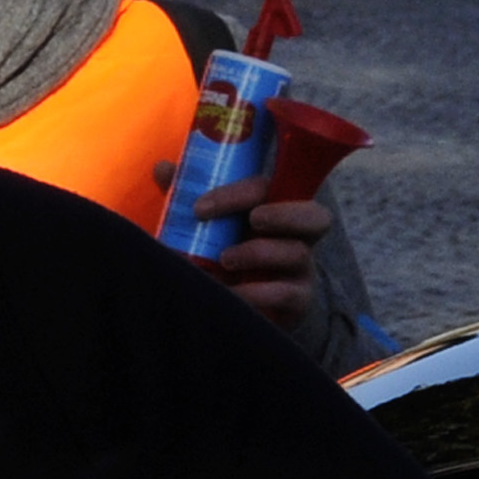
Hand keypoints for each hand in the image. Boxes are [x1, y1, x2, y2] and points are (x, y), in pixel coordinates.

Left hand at [193, 178, 333, 338]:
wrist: (239, 309)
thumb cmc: (225, 259)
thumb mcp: (206, 229)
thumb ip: (188, 198)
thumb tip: (163, 168)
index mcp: (275, 211)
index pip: (269, 190)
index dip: (239, 193)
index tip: (201, 208)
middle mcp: (296, 237)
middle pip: (315, 216)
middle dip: (283, 214)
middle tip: (252, 220)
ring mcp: (301, 271)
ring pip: (298, 253)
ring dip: (260, 252)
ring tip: (225, 260)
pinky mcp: (297, 302)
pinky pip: (289, 294)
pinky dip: (259, 292)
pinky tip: (233, 293)